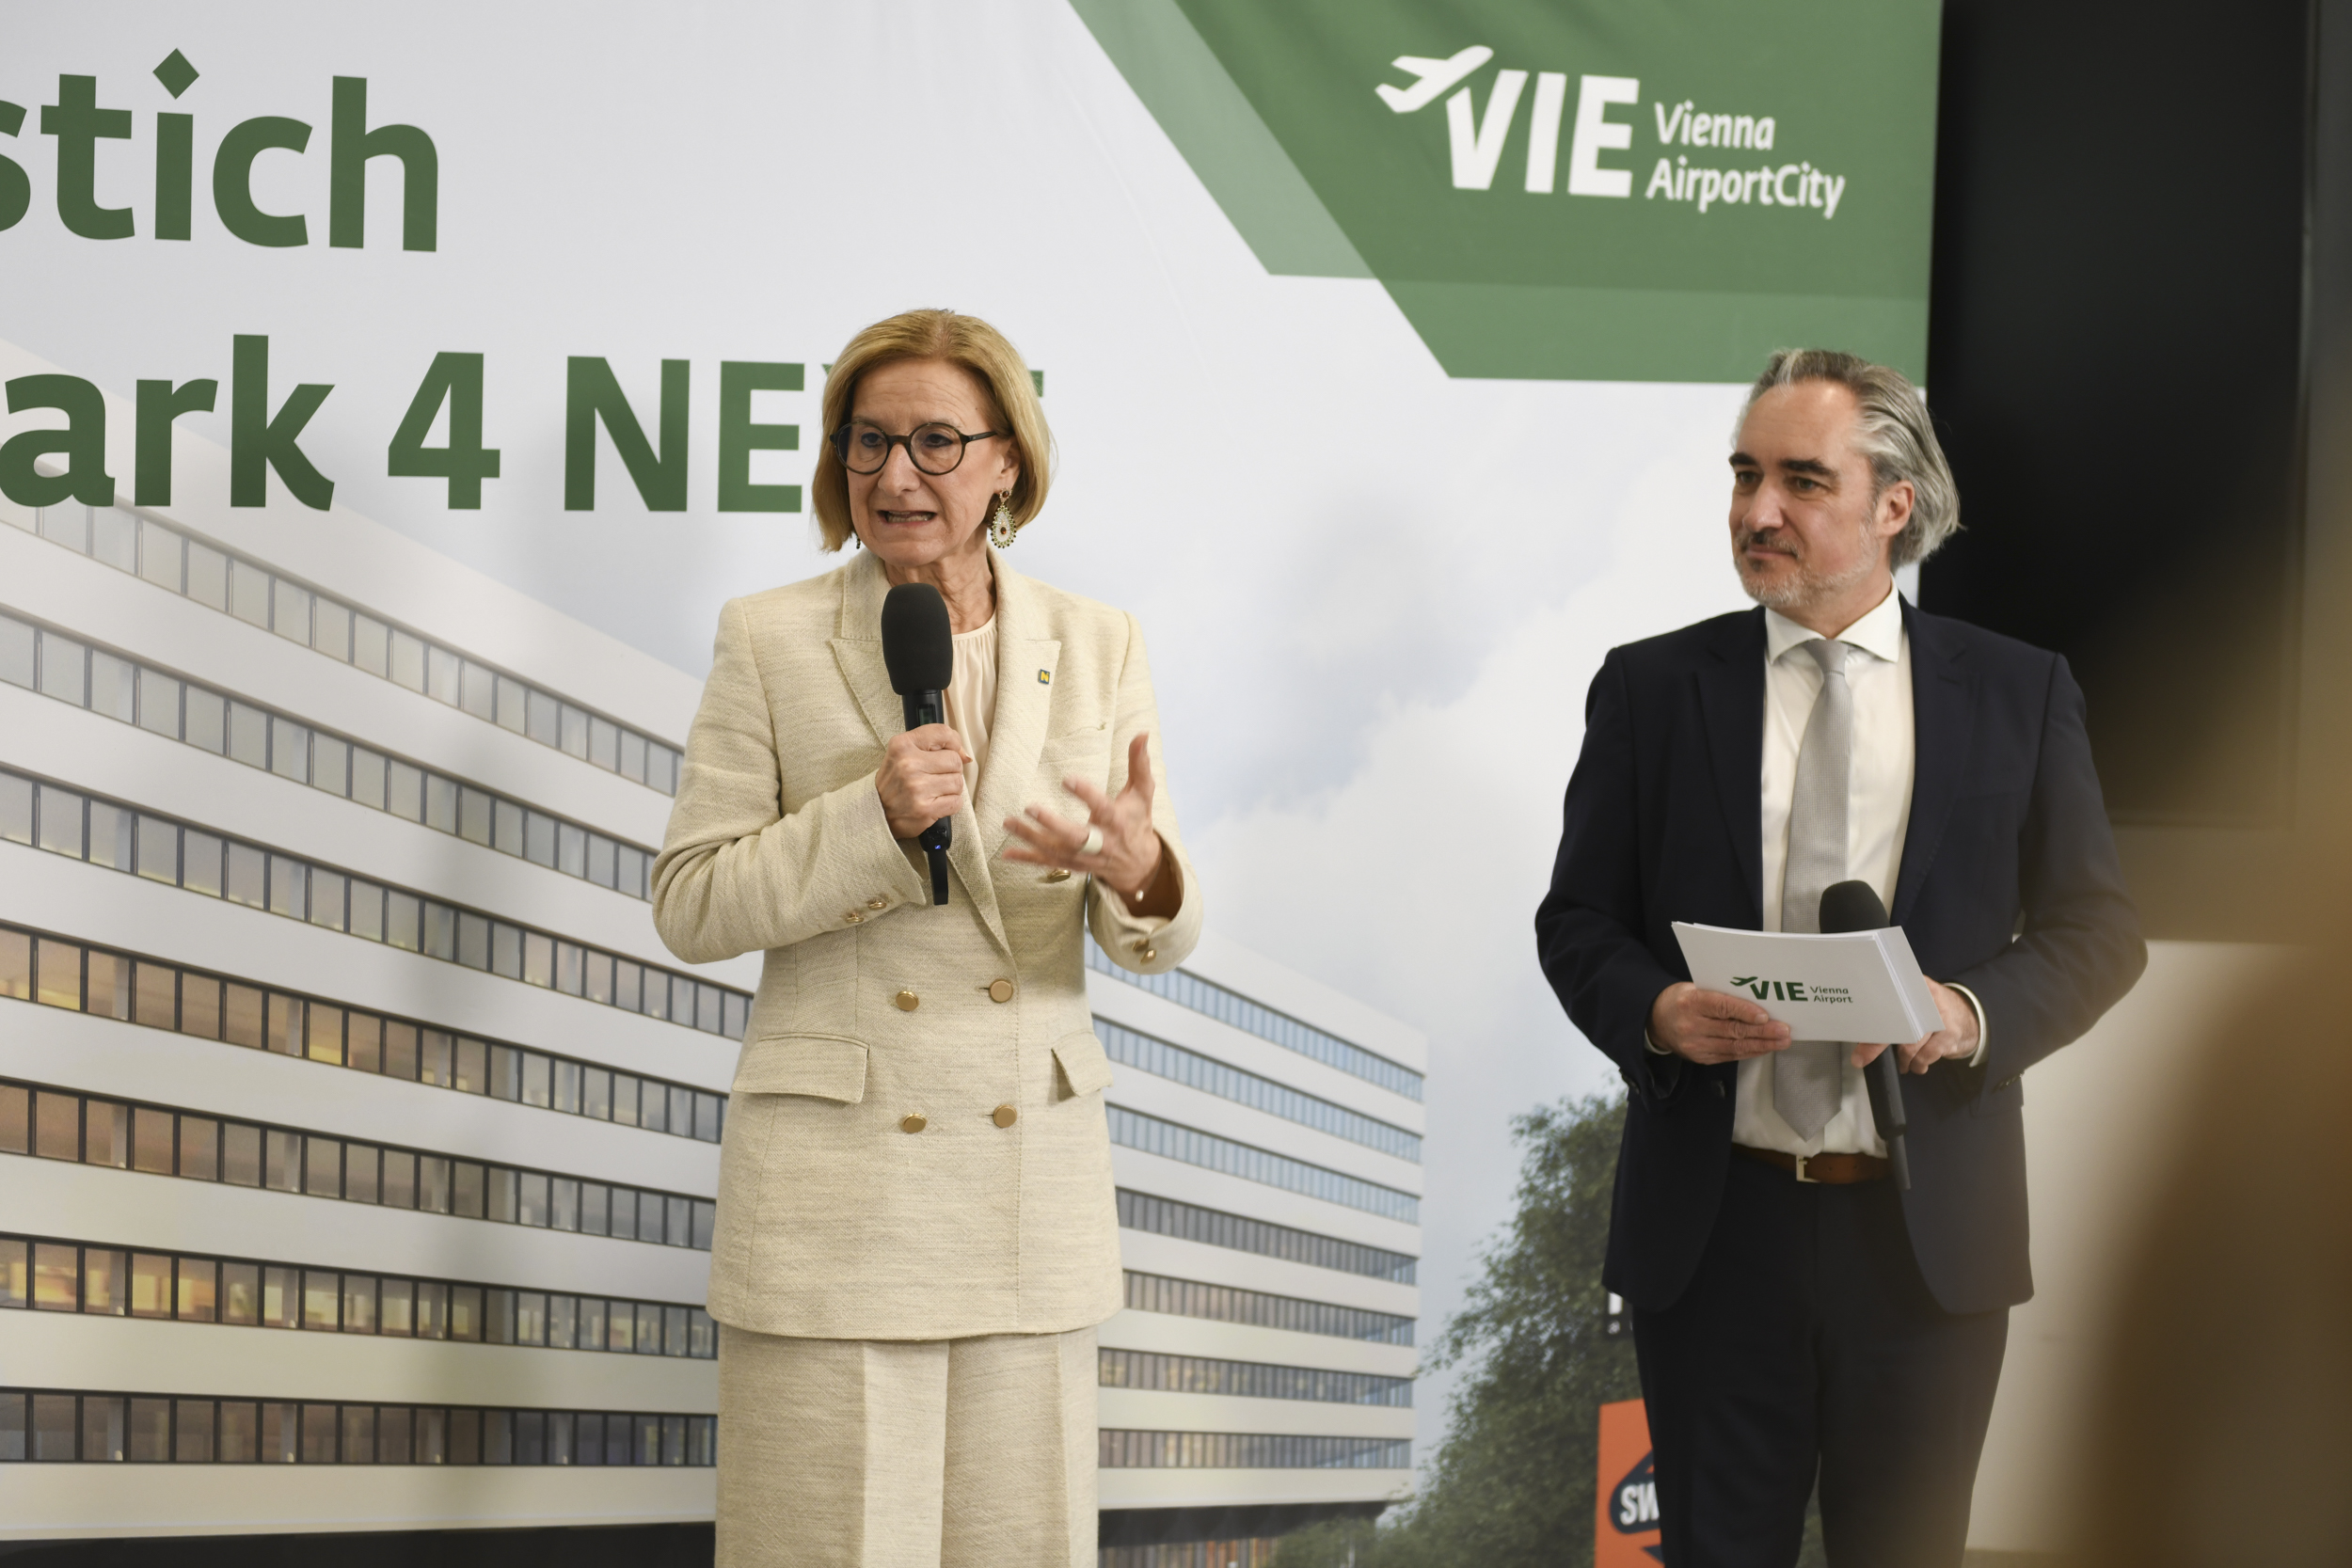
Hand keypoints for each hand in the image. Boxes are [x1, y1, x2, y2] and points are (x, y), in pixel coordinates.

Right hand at [876, 724, 970, 838]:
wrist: (876, 813)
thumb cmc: (894, 782)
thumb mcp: (903, 754)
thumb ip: (933, 746)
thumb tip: (965, 755)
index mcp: (902, 745)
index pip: (943, 733)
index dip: (953, 744)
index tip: (947, 752)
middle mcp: (908, 764)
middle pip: (955, 761)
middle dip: (950, 770)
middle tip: (934, 777)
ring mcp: (917, 787)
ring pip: (957, 782)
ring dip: (950, 789)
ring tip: (933, 791)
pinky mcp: (924, 809)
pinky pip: (956, 802)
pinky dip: (950, 804)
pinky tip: (934, 803)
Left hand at [1004, 733, 1172, 910]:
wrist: (1139, 864)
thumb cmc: (1137, 820)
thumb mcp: (1143, 792)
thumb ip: (1139, 763)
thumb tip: (1142, 733)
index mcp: (1116, 821)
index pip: (1101, 807)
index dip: (1085, 794)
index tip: (1067, 779)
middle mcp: (1101, 842)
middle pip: (1076, 837)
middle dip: (1053, 824)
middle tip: (1030, 807)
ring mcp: (1086, 857)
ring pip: (1057, 850)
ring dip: (1031, 838)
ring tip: (1009, 822)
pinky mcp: (1074, 865)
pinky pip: (1049, 863)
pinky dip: (1028, 859)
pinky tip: (1007, 854)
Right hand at [1649, 982, 1792, 1064]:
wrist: (1655, 1021)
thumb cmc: (1681, 1000)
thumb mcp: (1695, 988)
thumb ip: (1720, 995)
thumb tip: (1755, 1001)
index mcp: (1690, 1002)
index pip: (1721, 1007)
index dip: (1745, 1012)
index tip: (1766, 1015)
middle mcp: (1692, 1026)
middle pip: (1732, 1030)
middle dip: (1762, 1031)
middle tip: (1783, 1031)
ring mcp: (1695, 1045)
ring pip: (1734, 1046)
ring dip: (1761, 1045)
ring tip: (1781, 1041)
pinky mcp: (1700, 1058)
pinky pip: (1730, 1056)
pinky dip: (1749, 1052)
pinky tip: (1764, 1048)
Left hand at [1851, 979, 1979, 1074]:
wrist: (1969, 1014)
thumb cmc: (1932, 1009)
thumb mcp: (1913, 1001)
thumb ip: (1892, 1009)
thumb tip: (1861, 1031)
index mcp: (1911, 985)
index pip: (1885, 1002)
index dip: (1870, 1023)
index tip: (1858, 1039)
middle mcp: (1925, 997)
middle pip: (1896, 1023)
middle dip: (1877, 1045)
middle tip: (1863, 1057)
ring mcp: (1940, 1015)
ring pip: (1911, 1044)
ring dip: (1903, 1059)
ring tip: (1902, 1064)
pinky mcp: (1951, 1033)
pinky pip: (1929, 1054)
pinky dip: (1920, 1064)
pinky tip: (1918, 1066)